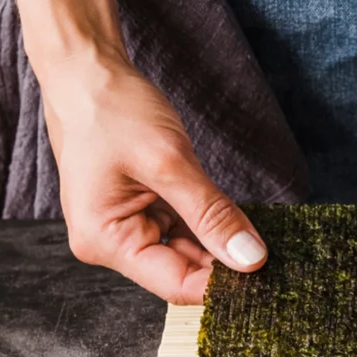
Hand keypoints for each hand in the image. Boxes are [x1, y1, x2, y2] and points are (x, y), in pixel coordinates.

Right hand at [39, 49, 266, 303]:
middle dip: (224, 262)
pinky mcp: (139, 214)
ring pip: (186, 252)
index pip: (176, 284)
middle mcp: (110, 244)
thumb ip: (212, 215)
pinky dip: (206, 225)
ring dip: (217, 241)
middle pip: (182, 271)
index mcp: (105, 241)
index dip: (223, 284)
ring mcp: (124, 230)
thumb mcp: (169, 162)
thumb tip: (251, 259)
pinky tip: (231, 219)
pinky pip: (181, 231)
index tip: (266, 275)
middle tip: (271, 254)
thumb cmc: (112, 109)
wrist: (86, 71)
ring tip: (253, 232)